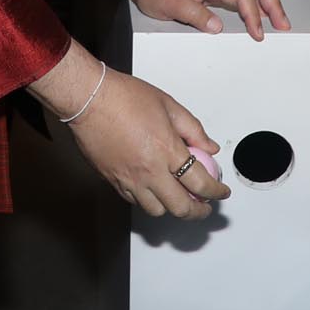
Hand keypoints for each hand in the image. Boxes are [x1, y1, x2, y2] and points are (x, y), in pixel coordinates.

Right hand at [36, 49, 230, 218]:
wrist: (89, 99)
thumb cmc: (124, 97)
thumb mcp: (168, 105)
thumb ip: (192, 129)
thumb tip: (209, 147)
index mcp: (167, 150)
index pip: (201, 182)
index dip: (216, 192)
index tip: (220, 192)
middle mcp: (150, 170)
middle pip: (181, 207)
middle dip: (198, 212)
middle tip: (204, 207)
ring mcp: (130, 179)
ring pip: (157, 210)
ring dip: (172, 208)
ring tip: (178, 199)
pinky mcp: (113, 181)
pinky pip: (135, 202)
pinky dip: (148, 201)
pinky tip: (153, 191)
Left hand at [126, 0, 289, 39]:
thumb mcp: (170, 4)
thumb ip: (194, 14)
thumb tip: (217, 26)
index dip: (253, 14)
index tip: (257, 34)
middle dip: (274, 3)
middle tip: (282, 25)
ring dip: (269, 2)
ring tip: (278, 22)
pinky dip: (258, 2)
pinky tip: (261, 16)